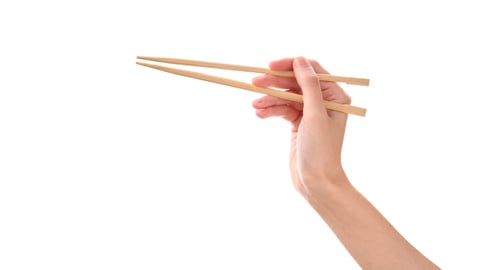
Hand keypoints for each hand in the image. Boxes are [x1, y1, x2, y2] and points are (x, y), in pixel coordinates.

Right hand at [252, 57, 351, 196]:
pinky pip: (283, 110)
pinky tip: (260, 114)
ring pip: (286, 97)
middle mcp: (324, 102)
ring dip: (270, 99)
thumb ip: (308, 85)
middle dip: (275, 83)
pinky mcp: (299, 124)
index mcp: (335, 96)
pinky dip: (271, 111)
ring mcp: (310, 113)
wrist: (316, 182)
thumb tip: (300, 60)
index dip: (290, 66)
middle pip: (296, 83)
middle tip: (254, 82)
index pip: (311, 71)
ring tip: (255, 105)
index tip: (271, 66)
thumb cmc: (321, 150)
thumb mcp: (314, 114)